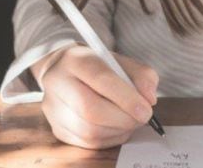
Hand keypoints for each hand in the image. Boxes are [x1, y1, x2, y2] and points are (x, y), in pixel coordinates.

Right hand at [33, 45, 158, 149]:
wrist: (65, 72)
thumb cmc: (97, 67)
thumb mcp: (120, 61)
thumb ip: (141, 75)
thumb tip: (149, 99)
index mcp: (75, 59)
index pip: (100, 78)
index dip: (126, 97)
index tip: (146, 109)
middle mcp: (58, 82)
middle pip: (91, 109)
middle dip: (124, 118)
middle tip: (142, 117)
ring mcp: (54, 108)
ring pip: (89, 130)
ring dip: (118, 130)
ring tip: (130, 120)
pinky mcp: (57, 128)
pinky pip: (87, 143)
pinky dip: (110, 138)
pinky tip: (117, 128)